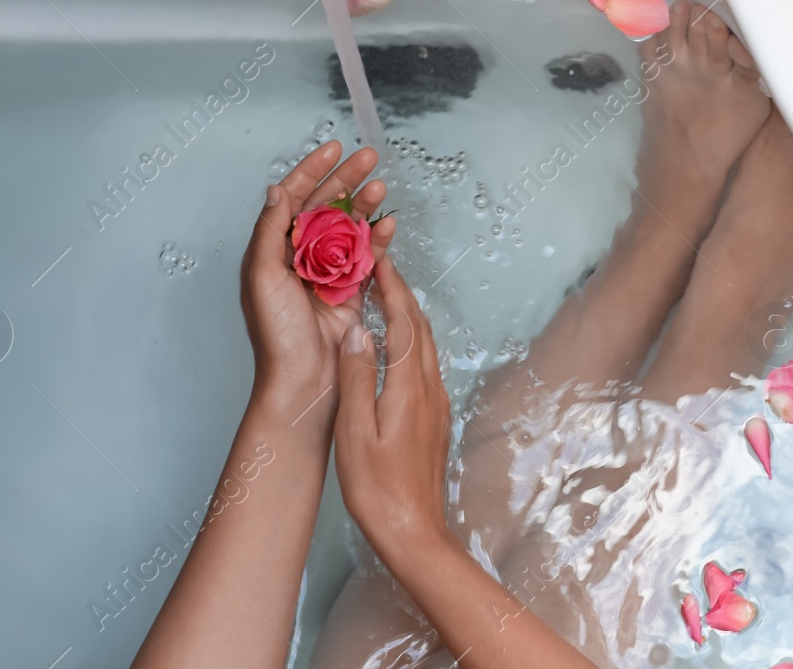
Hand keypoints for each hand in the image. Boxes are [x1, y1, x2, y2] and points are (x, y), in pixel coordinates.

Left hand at [242, 141, 395, 403]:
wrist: (305, 384)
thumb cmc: (278, 336)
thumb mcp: (263, 276)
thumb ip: (271, 231)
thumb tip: (276, 190)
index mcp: (271, 252)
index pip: (291, 199)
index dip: (312, 171)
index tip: (334, 149)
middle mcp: (298, 259)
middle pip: (324, 207)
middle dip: (346, 180)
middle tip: (370, 158)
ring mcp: (326, 275)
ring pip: (349, 228)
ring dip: (365, 206)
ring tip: (381, 188)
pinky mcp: (350, 293)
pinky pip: (366, 258)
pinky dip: (378, 240)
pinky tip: (388, 226)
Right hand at [333, 256, 452, 563]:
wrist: (414, 532)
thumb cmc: (378, 488)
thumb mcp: (356, 430)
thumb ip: (356, 376)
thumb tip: (357, 329)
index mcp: (410, 386)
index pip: (404, 322)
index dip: (392, 288)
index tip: (379, 260)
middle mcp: (430, 389)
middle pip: (421, 328)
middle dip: (402, 294)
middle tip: (380, 269)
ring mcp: (436, 404)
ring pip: (425, 346)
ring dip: (408, 317)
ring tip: (385, 299)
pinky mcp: (434, 419)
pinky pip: (424, 365)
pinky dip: (410, 342)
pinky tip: (394, 348)